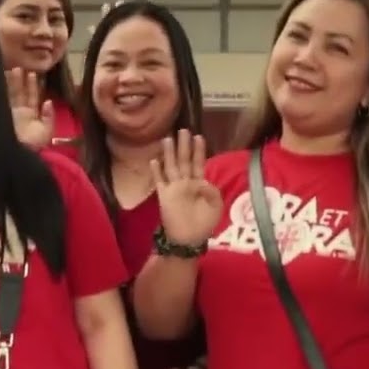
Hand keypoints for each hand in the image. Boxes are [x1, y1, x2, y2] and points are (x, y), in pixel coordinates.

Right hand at [7, 67, 55, 149]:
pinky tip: (1, 81)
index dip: (32, 85)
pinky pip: (1, 100)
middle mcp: (19, 112)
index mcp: (30, 115)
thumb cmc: (33, 144)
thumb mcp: (46, 131)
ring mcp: (8, 113)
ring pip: (10, 94)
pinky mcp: (0, 115)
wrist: (18, 152)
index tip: (32, 73)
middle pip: (19, 92)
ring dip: (11, 83)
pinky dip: (1, 91)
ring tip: (12, 70)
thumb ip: (48, 116)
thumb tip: (48, 101)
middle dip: (19, 80)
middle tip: (18, 67)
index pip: (31, 96)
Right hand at [151, 129, 221, 244]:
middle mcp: (186, 182)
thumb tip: (203, 180)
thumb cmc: (204, 224)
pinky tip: (153, 160)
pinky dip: (156, 171)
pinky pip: (159, 181)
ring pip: (171, 166)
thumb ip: (211, 190)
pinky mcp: (163, 195)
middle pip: (184, 160)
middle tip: (183, 130)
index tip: (199, 136)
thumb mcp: (215, 205)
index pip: (199, 163)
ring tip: (168, 139)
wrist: (188, 239)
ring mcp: (174, 188)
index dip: (199, 151)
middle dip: (184, 146)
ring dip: (169, 153)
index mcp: (200, 184)